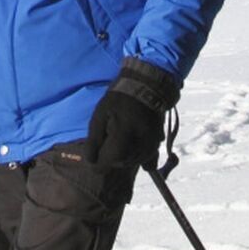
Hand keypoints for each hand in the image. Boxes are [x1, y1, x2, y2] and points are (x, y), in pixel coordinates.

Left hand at [84, 59, 177, 173]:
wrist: (147, 86)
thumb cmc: (119, 100)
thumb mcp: (100, 115)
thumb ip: (94, 140)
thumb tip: (91, 161)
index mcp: (124, 134)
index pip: (108, 162)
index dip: (98, 162)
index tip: (95, 153)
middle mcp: (140, 144)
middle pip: (119, 163)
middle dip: (110, 155)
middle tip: (108, 135)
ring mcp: (151, 146)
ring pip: (131, 163)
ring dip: (122, 156)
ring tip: (120, 135)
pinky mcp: (157, 145)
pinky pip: (146, 162)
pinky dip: (136, 157)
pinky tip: (132, 144)